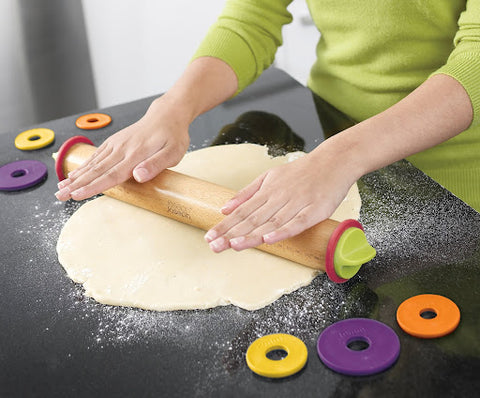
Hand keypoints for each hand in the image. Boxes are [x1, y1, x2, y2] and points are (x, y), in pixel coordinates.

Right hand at [55, 96, 189, 200]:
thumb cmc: (173, 136)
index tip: (78, 195)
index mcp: (135, 155)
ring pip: (93, 163)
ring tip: (60, 188)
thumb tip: (138, 176)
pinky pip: (96, 155)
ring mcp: (117, 144)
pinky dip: (83, 165)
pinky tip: (74, 174)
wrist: (167, 114)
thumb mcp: (173, 153)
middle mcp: (122, 149)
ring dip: (75, 176)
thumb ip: (155, 165)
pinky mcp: (115, 142)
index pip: (111, 174)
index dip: (94, 186)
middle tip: (59, 196)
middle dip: (77, 184)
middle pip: (96, 170)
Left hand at [204, 149, 355, 251]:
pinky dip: (283, 231)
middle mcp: (279, 197)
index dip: (225, 225)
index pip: (242, 211)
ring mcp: (297, 203)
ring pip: (271, 222)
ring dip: (252, 234)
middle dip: (232, 233)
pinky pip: (297, 223)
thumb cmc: (302, 171)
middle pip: (252, 218)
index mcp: (267, 190)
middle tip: (214, 246)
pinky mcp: (315, 210)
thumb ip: (247, 193)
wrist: (334, 161)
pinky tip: (269, 239)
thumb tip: (225, 207)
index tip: (209, 237)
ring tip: (234, 245)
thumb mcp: (270, 176)